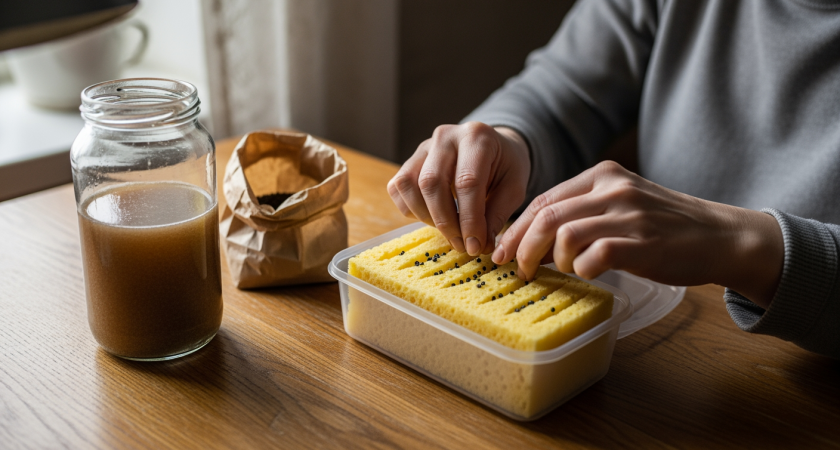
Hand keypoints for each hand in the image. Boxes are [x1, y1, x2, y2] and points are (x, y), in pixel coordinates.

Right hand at [388, 122, 530, 254]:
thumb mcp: (513, 188)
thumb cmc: (505, 167)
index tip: (475, 246)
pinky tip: (433, 217)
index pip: (467, 182)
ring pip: (408, 185)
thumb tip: (480, 245)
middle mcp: (445, 136)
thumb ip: (496, 215)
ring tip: (450, 232)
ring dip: (426, 217)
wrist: (494, 147)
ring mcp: (423, 147)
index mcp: (477, 137)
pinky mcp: (410, 160)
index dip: (469, 219)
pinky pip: (398, 188)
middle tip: (462, 245)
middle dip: (446, 222)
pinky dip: (411, 209)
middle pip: (432, 183)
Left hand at [492, 161, 783, 308]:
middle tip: (516, 269)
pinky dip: (582, 269)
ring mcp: (628, 214)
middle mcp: (612, 188)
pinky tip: (589, 274)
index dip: (516, 228)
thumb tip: (533, 237)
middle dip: (521, 246)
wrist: (720, 235)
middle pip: (546, 215)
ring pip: (563, 234)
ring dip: (550, 259)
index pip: (544, 199)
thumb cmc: (664, 225)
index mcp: (602, 174)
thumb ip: (582, 210)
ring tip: (555, 272)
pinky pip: (593, 257)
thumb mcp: (622, 202)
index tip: (502, 250)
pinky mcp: (642, 243)